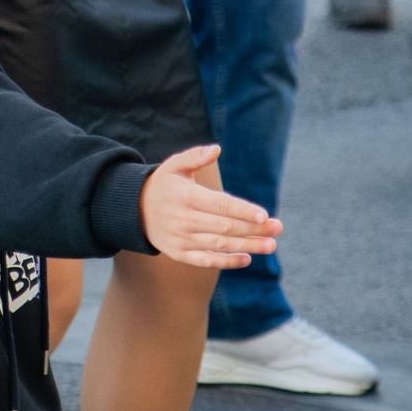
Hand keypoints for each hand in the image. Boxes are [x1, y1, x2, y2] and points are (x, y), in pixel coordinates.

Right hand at [137, 145, 280, 269]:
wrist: (133, 209)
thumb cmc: (162, 184)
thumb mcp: (174, 165)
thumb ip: (195, 156)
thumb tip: (217, 149)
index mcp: (187, 197)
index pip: (221, 205)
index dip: (244, 211)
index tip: (265, 215)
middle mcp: (185, 220)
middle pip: (226, 227)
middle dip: (254, 229)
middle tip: (278, 228)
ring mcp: (183, 239)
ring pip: (220, 244)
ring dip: (248, 246)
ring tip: (270, 245)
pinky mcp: (180, 253)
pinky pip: (207, 260)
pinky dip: (227, 261)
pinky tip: (246, 259)